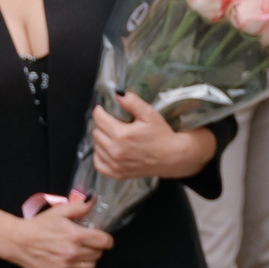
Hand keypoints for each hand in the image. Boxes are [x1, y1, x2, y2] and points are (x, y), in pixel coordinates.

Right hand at [9, 195, 111, 267]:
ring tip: (79, 255)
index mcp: (75, 235)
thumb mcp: (59, 212)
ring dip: (88, 261)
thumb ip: (79, 206)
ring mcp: (64, 267)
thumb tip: (94, 199)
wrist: (18, 241)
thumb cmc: (39, 225)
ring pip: (91, 267)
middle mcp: (72, 253)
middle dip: (95, 248)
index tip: (101, 239)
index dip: (106, 239)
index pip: (105, 241)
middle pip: (98, 254)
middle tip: (85, 245)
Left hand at [89, 92, 218, 180]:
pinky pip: (98, 163)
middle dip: (102, 125)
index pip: (99, 119)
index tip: (103, 110)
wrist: (172, 157)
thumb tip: (117, 93)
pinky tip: (109, 150)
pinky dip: (100, 156)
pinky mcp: (117, 173)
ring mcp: (115, 164)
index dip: (100, 111)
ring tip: (114, 136)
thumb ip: (132, 102)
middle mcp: (116, 151)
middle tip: (114, 123)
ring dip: (102, 140)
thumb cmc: (161, 135)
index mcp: (122, 134)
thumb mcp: (150, 114)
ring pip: (96, 147)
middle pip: (96, 132)